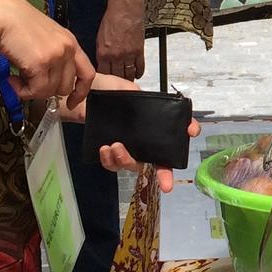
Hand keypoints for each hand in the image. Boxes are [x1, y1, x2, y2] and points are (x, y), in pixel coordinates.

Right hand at [0, 0, 95, 108]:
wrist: (0, 14)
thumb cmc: (16, 24)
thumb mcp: (44, 38)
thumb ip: (53, 57)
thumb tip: (49, 82)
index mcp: (70, 42)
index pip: (87, 73)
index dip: (81, 92)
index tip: (72, 103)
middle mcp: (68, 49)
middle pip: (66, 86)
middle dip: (46, 90)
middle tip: (28, 82)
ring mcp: (56, 56)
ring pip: (50, 91)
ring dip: (31, 90)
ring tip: (16, 78)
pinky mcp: (41, 63)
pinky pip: (36, 90)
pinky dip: (22, 91)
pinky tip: (12, 79)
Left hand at [56, 73, 199, 191]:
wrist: (80, 94)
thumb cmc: (104, 90)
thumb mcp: (123, 87)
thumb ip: (134, 94)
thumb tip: (143, 99)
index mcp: (150, 121)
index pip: (173, 129)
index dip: (185, 131)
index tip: (191, 132)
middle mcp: (142, 138)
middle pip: (159, 159)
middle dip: (164, 174)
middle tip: (167, 184)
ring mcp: (127, 146)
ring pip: (134, 164)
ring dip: (126, 160)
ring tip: (114, 147)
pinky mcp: (109, 152)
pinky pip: (113, 164)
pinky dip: (109, 160)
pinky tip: (104, 149)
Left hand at [97, 0, 146, 79]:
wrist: (125, 11)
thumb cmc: (112, 20)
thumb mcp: (100, 37)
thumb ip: (101, 52)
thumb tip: (103, 62)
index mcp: (103, 53)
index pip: (103, 73)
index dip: (104, 79)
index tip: (105, 82)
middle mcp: (116, 56)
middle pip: (116, 76)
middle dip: (116, 81)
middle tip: (117, 85)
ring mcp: (129, 55)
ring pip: (128, 73)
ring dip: (128, 78)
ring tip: (127, 82)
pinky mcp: (139, 51)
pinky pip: (140, 66)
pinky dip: (139, 72)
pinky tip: (137, 74)